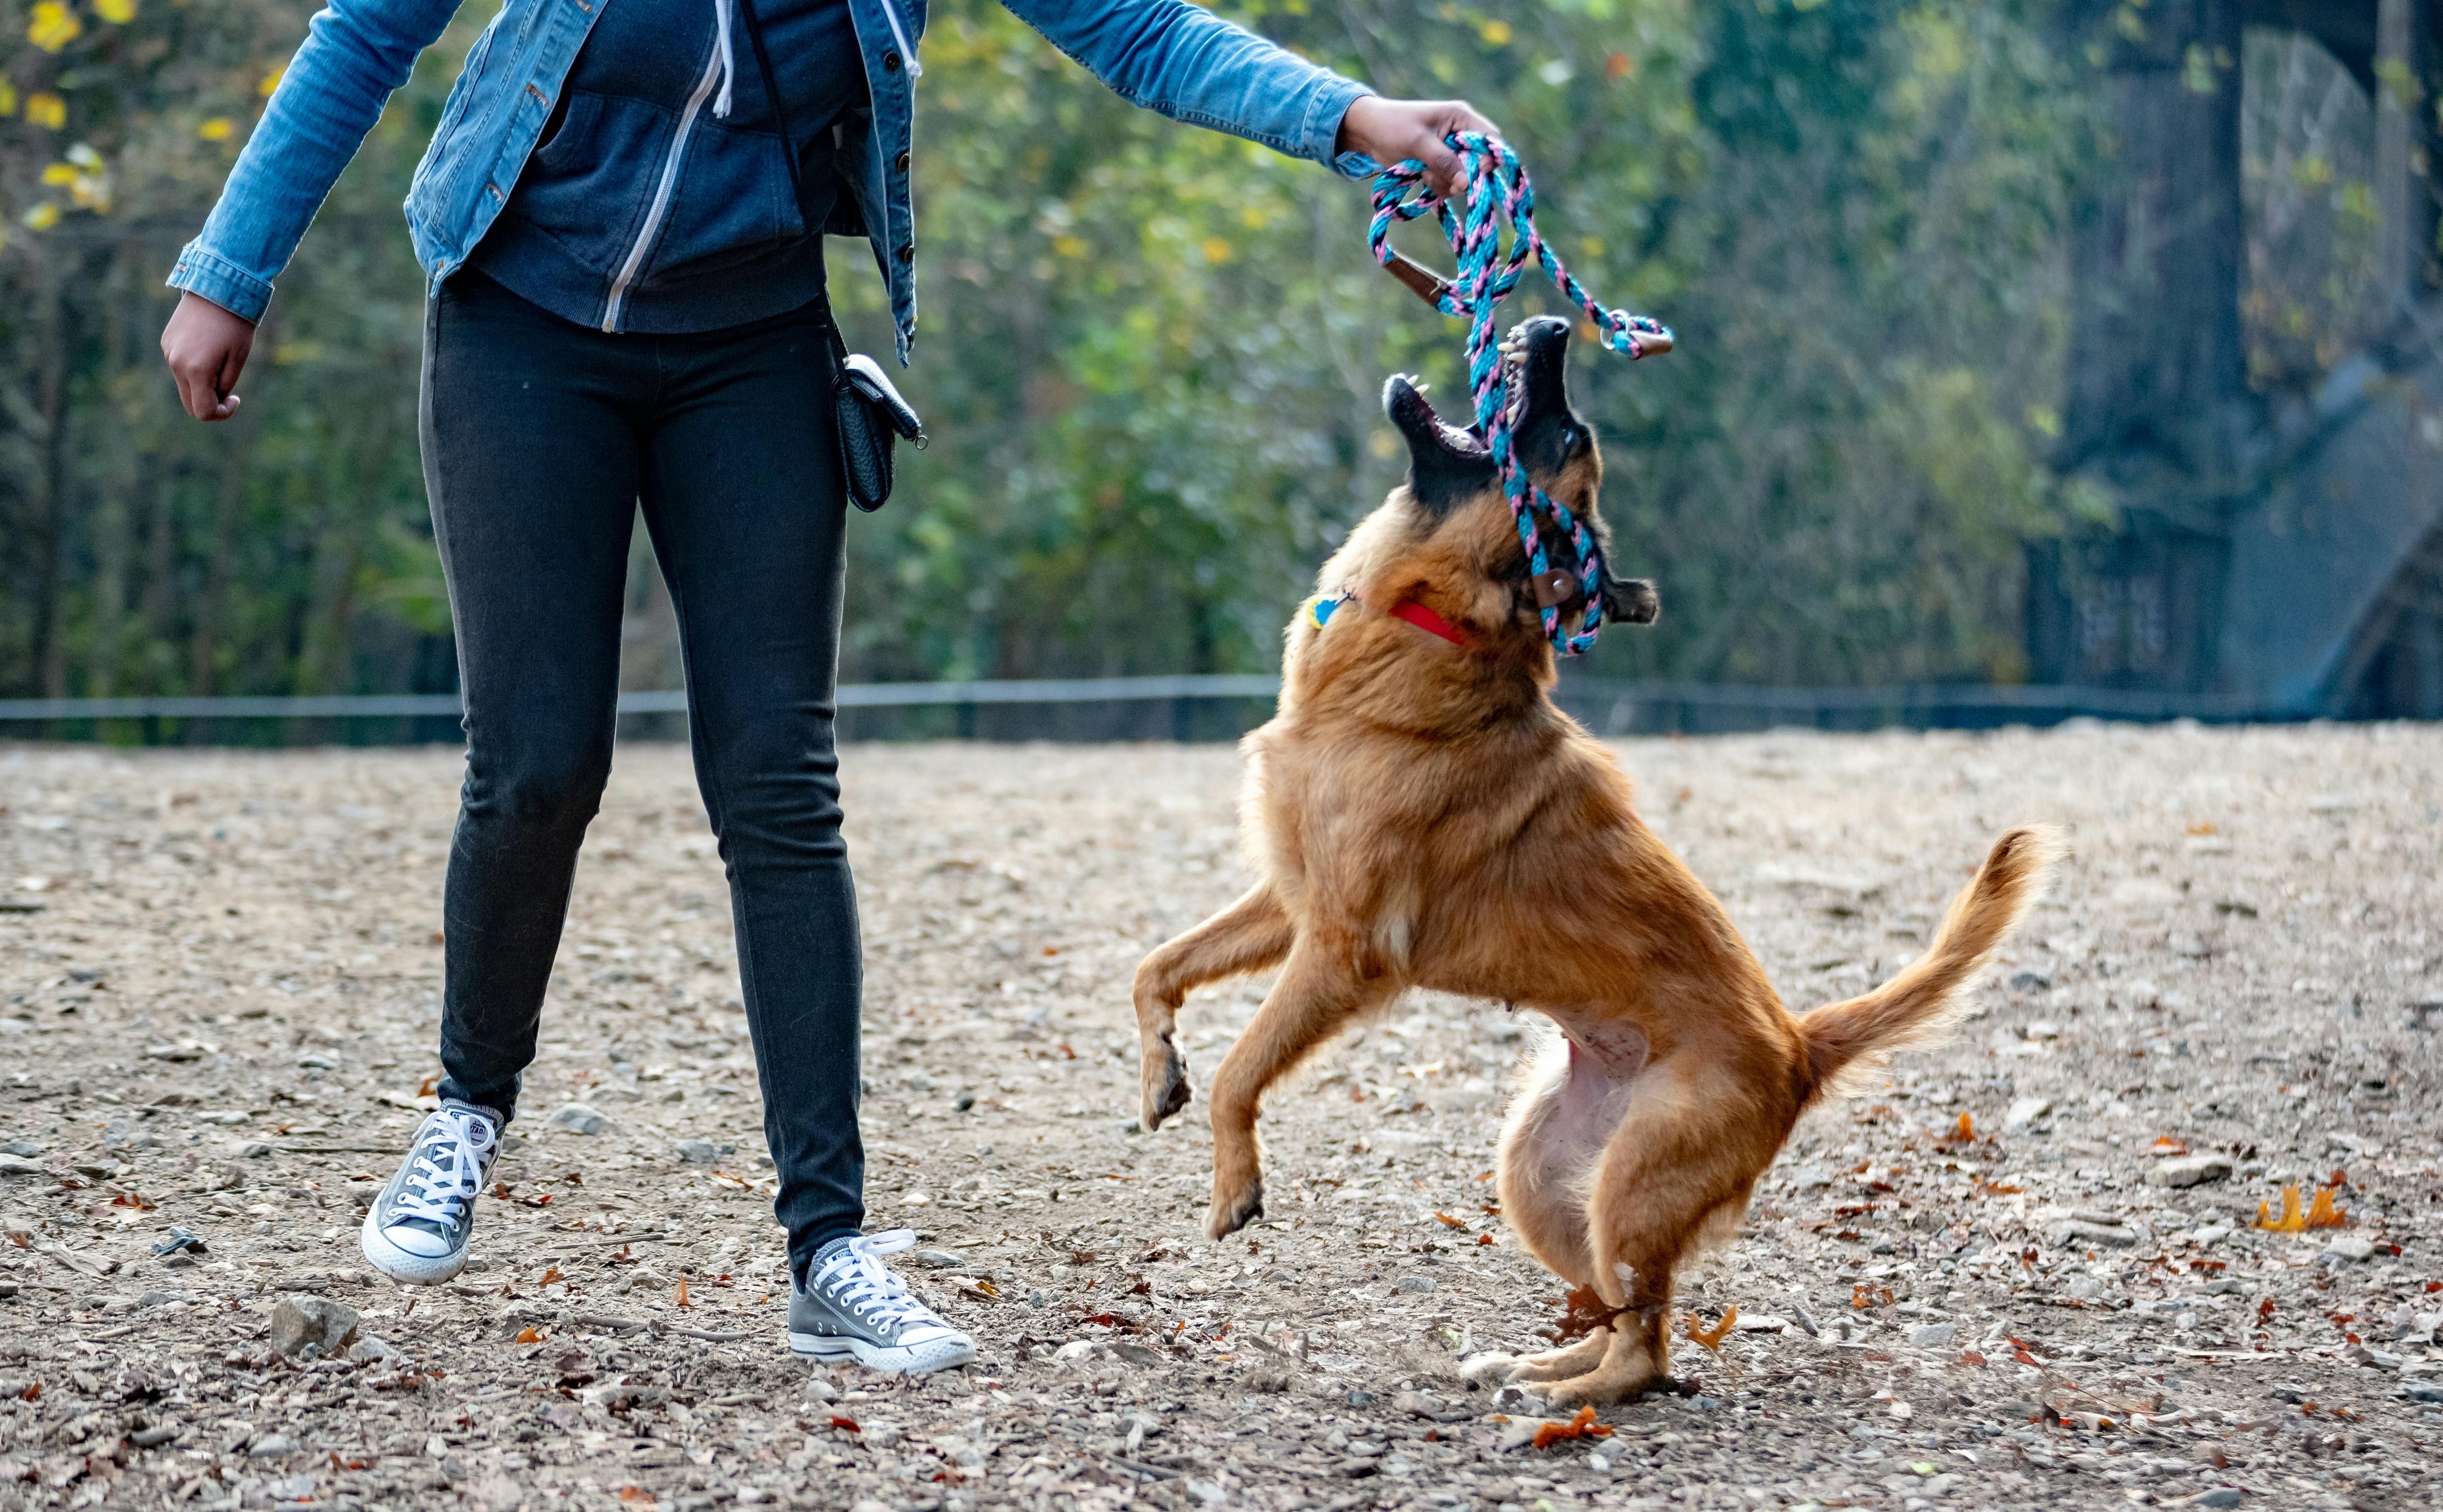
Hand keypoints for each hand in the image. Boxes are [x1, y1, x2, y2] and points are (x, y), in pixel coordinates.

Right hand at [161, 291, 255, 421]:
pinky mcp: (166, 342)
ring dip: (202, 385)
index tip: (236, 399)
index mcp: (195, 370)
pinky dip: (194, 368)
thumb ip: (224, 385)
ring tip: (221, 362)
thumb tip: (215, 398)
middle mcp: (175, 363)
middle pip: (189, 403)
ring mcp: (168, 352)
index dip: (222, 413)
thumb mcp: (238, 359)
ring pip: (184, 385)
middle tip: (230, 389)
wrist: (217, 286)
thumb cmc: (235, 324)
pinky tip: (208, 348)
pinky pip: (179, 366)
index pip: (203, 411)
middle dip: (210, 402)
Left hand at [1335, 95, 1501, 198]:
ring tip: (1421, 171)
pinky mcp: (1441, 166)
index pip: (1491, 139)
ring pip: (1463, 178)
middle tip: (1436, 175)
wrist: (1369, 133)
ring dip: (1444, 182)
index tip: (1475, 173)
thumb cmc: (1392, 128)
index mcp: (1462, 117)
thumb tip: (1465, 185)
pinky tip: (1420, 175)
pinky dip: (1436, 185)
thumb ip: (1443, 162)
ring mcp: (1452, 152)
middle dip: (1460, 175)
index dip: (1489, 158)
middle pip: (1479, 163)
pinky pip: (1449, 184)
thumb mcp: (1418, 143)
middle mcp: (1461, 134)